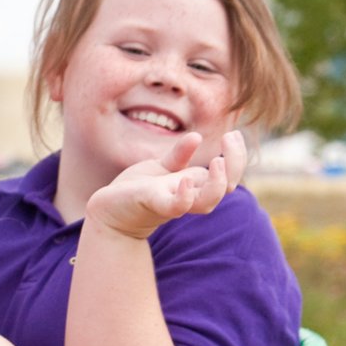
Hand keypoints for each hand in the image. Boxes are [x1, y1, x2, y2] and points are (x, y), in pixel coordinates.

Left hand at [86, 131, 244, 239]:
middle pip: (225, 187)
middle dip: (235, 164)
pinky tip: (186, 182)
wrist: (109, 211)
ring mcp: (172, 202)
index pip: (228, 174)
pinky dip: (184, 197)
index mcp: (194, 183)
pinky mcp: (153, 204)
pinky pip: (175, 207)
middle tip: (230, 137)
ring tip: (217, 161)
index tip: (234, 133)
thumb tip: (197, 136)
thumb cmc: (137, 191)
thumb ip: (179, 156)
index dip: (237, 155)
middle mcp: (189, 195)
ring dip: (216, 184)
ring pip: (207, 202)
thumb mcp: (160, 168)